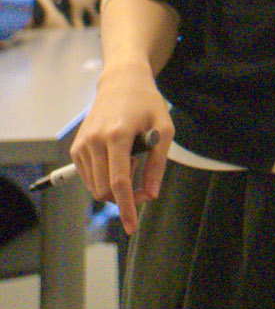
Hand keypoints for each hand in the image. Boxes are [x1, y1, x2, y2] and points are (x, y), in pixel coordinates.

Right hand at [70, 62, 174, 235]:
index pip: (118, 182)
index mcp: (117, 135)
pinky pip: (89, 178)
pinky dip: (104, 179)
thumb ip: (158, 162)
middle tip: (145, 187)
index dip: (126, 207)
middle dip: (124, 198)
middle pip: (104, 190)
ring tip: (133, 165)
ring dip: (114, 189)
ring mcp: (82, 145)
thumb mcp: (164, 127)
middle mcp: (95, 141)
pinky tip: (118, 161)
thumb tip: (151, 193)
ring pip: (95, 187)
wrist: (121, 81)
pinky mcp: (76, 148)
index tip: (131, 227)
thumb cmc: (146, 102)